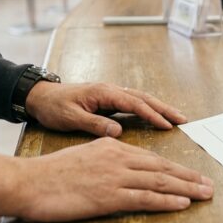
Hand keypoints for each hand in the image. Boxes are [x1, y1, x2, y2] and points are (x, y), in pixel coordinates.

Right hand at [16, 137, 213, 220]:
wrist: (27, 182)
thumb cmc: (49, 174)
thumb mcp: (83, 157)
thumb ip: (105, 160)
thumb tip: (122, 169)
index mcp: (112, 148)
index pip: (151, 159)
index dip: (175, 168)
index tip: (192, 175)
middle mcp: (118, 158)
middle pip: (162, 168)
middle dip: (189, 177)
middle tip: (209, 185)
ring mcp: (114, 177)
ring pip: (159, 181)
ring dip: (186, 188)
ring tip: (204, 194)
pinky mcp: (108, 196)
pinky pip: (144, 198)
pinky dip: (166, 200)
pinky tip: (182, 203)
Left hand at [26, 82, 186, 136]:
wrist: (40, 96)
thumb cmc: (54, 107)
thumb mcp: (70, 118)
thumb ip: (94, 124)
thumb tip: (118, 132)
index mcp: (103, 93)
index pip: (134, 103)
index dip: (151, 115)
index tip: (166, 125)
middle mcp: (111, 90)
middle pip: (144, 98)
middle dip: (164, 108)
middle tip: (182, 119)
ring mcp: (111, 94)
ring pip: (141, 99)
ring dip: (159, 107)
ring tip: (176, 118)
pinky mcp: (109, 100)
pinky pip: (134, 103)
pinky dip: (148, 109)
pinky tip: (157, 117)